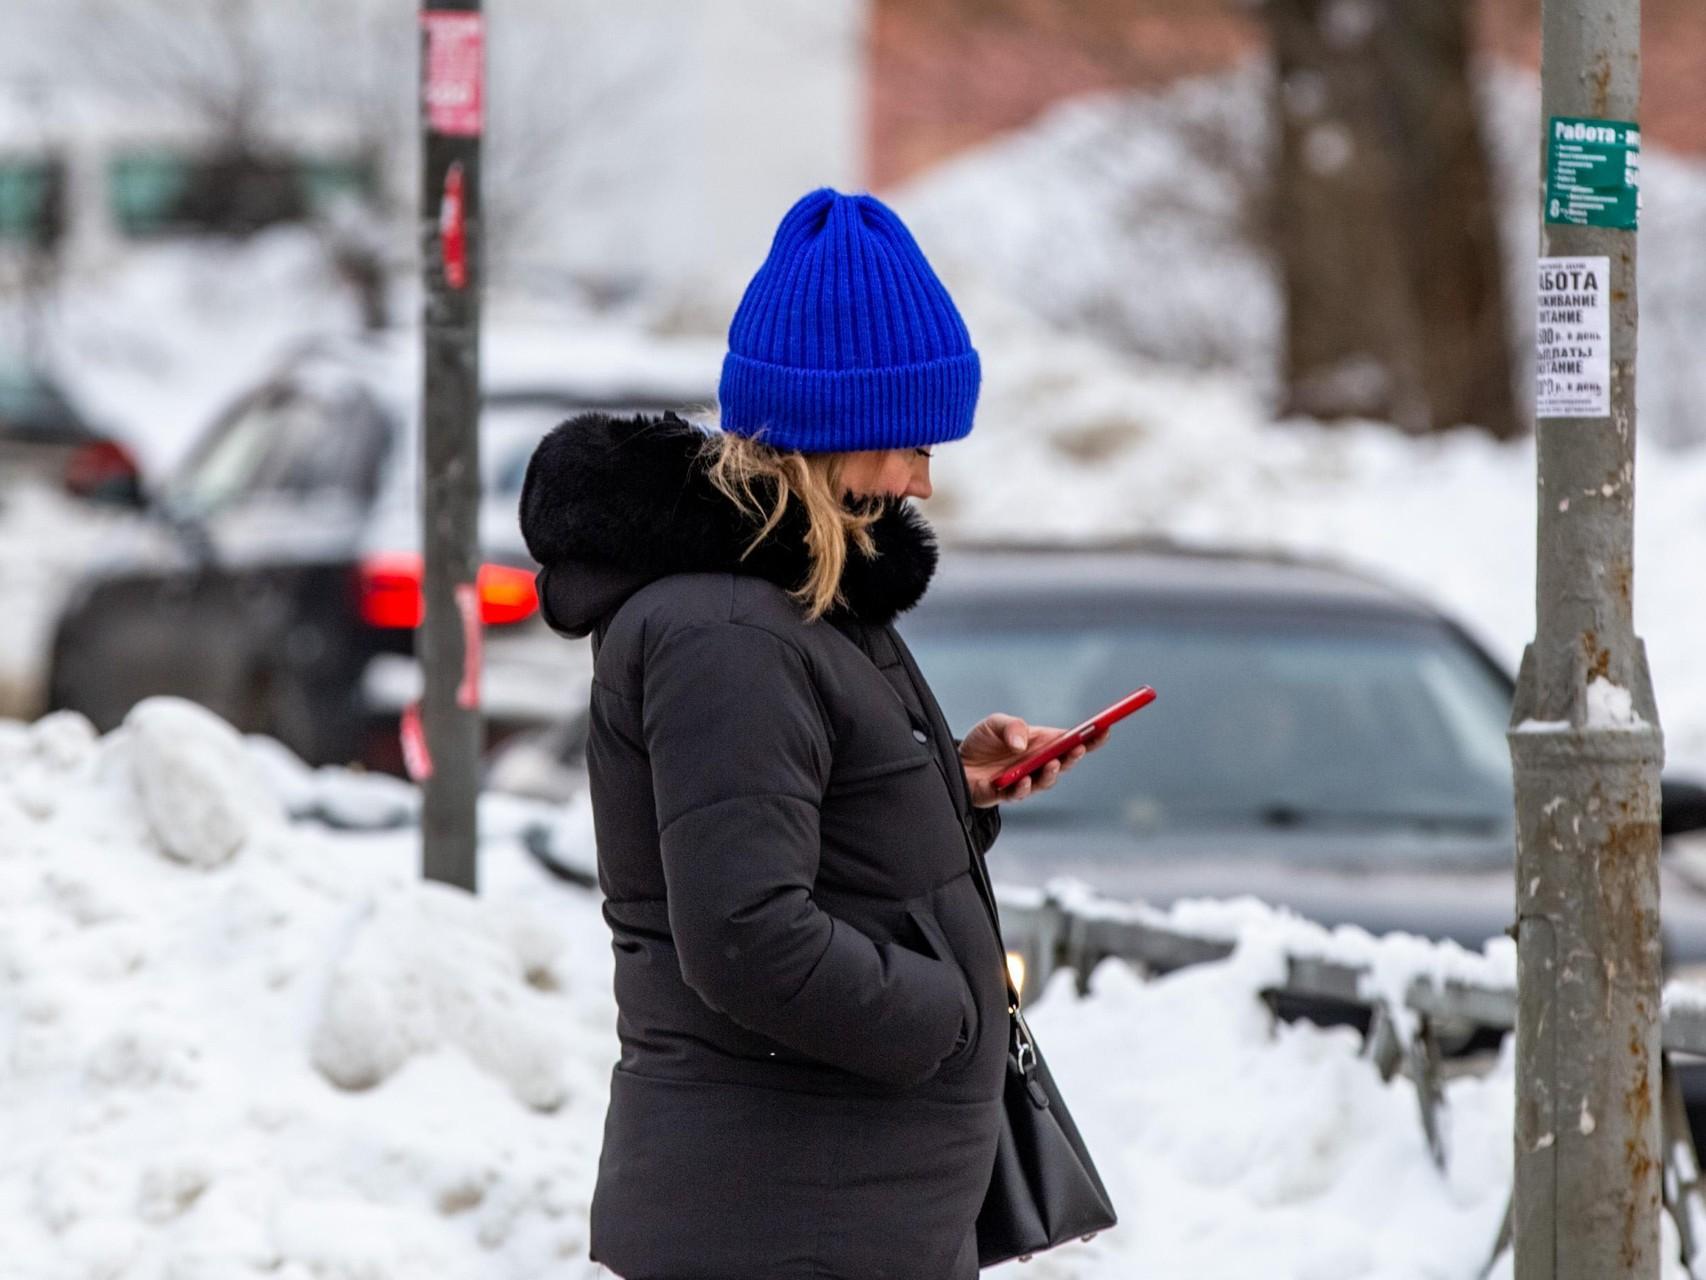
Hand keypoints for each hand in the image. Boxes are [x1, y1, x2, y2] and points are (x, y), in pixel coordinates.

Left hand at [958, 713, 1107, 808]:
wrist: (957, 763)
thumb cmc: (982, 742)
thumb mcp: (995, 723)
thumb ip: (1012, 726)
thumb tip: (1023, 743)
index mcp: (1042, 743)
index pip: (1073, 741)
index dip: (1092, 737)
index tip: (1105, 728)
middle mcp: (1039, 764)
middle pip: (1065, 762)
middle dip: (1075, 756)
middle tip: (1079, 748)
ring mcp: (1026, 780)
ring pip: (1046, 781)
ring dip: (1051, 773)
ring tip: (1052, 763)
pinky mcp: (1006, 794)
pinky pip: (1019, 794)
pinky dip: (1022, 787)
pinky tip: (1023, 781)